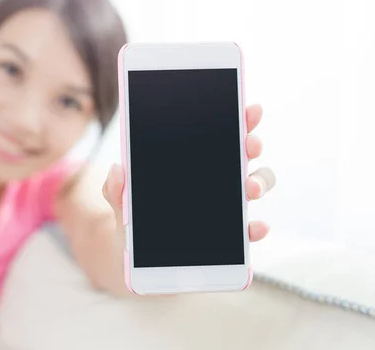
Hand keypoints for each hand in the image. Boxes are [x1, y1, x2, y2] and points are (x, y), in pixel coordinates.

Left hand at [103, 103, 274, 243]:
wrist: (134, 265)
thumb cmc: (132, 228)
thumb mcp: (121, 206)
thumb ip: (116, 190)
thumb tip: (117, 169)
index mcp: (191, 164)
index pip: (218, 135)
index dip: (238, 120)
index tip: (249, 109)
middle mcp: (214, 181)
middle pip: (242, 156)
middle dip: (251, 145)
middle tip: (251, 144)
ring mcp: (224, 208)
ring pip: (253, 186)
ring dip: (258, 182)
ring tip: (250, 187)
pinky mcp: (229, 239)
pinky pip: (247, 231)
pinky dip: (254, 228)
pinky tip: (255, 227)